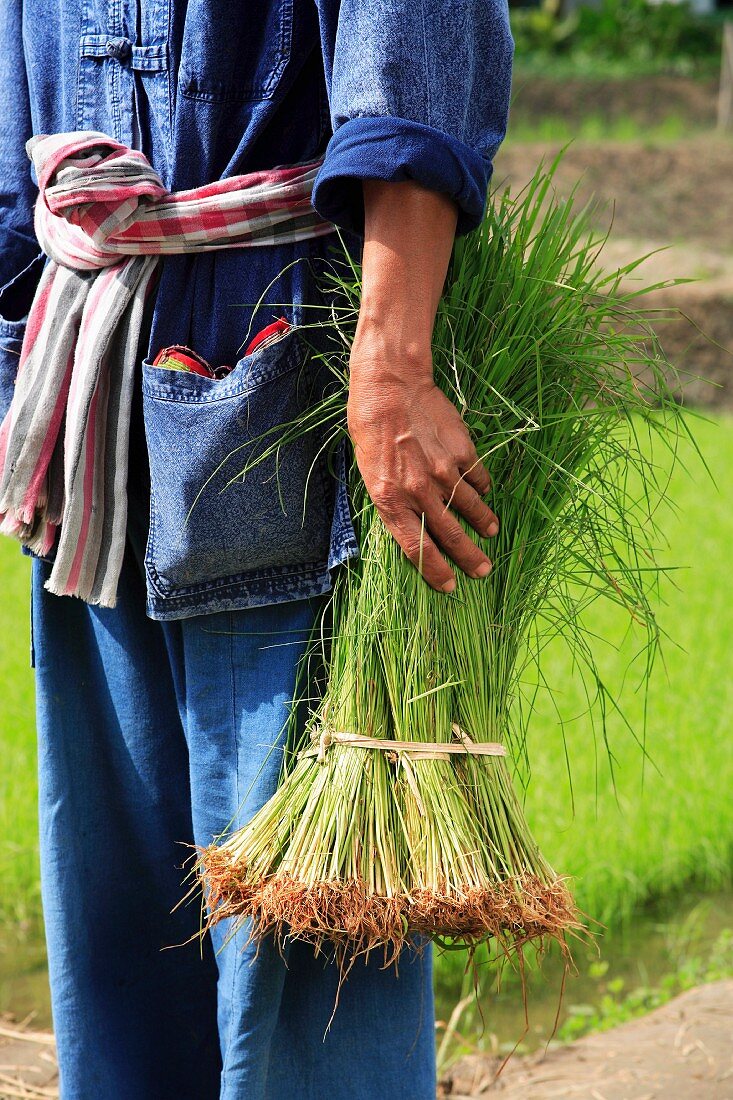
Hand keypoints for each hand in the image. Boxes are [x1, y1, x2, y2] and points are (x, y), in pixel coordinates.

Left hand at [347, 350, 498, 592]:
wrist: (390, 387)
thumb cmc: (370, 430)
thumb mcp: (369, 472)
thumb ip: (393, 501)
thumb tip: (414, 524)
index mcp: (390, 500)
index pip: (416, 548)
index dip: (435, 572)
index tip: (450, 586)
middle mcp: (419, 491)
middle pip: (449, 535)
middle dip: (468, 558)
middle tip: (482, 571)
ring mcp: (443, 472)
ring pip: (470, 508)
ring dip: (483, 523)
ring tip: (491, 532)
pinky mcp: (461, 452)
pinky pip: (477, 477)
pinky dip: (482, 487)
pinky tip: (484, 492)